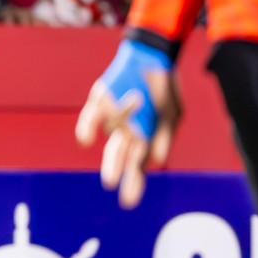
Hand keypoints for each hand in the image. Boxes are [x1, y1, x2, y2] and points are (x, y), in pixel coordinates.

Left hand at [75, 41, 181, 208]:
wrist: (152, 56)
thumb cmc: (164, 86)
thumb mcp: (171, 113)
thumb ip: (163, 137)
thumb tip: (156, 163)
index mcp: (146, 136)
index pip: (138, 164)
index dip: (133, 183)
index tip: (129, 202)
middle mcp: (127, 130)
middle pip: (120, 155)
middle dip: (117, 171)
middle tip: (113, 187)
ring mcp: (112, 116)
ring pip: (110, 138)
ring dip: (112, 155)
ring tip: (111, 175)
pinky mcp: (99, 101)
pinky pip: (90, 118)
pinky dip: (87, 129)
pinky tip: (86, 142)